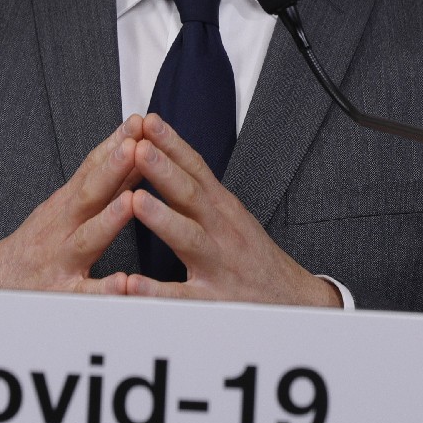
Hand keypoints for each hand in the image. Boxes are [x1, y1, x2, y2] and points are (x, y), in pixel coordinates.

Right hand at [0, 122, 140, 293]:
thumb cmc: (35, 245)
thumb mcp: (61, 210)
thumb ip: (98, 186)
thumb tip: (133, 152)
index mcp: (65, 206)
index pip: (91, 168)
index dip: (115, 144)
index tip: (139, 122)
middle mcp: (62, 228)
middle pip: (89, 194)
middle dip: (113, 168)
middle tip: (135, 145)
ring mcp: (61, 260)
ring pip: (87, 239)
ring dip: (109, 220)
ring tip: (131, 202)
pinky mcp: (62, 295)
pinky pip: (85, 293)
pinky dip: (103, 288)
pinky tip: (123, 283)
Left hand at [126, 114, 342, 307]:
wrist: (291, 300)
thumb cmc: (251, 256)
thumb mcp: (230, 215)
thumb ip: (199, 189)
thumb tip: (167, 155)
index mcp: (222, 208)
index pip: (197, 169)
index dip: (173, 143)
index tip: (148, 120)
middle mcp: (221, 231)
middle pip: (191, 195)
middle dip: (164, 169)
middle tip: (138, 146)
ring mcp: (217, 265)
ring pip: (188, 238)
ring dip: (161, 219)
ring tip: (135, 200)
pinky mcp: (211, 301)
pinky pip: (180, 296)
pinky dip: (155, 290)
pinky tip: (131, 282)